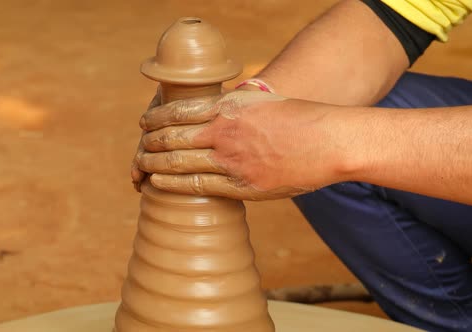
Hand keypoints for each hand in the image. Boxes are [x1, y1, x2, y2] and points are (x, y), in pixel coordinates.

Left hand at [133, 90, 353, 199]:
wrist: (330, 141)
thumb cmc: (300, 118)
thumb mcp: (261, 102)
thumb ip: (234, 108)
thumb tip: (212, 114)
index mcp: (228, 106)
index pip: (177, 111)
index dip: (155, 118)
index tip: (144, 123)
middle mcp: (224, 131)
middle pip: (171, 136)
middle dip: (149, 143)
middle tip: (140, 147)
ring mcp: (231, 159)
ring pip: (177, 161)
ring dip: (154, 163)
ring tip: (142, 166)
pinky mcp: (241, 185)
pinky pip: (195, 185)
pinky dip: (171, 183)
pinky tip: (158, 183)